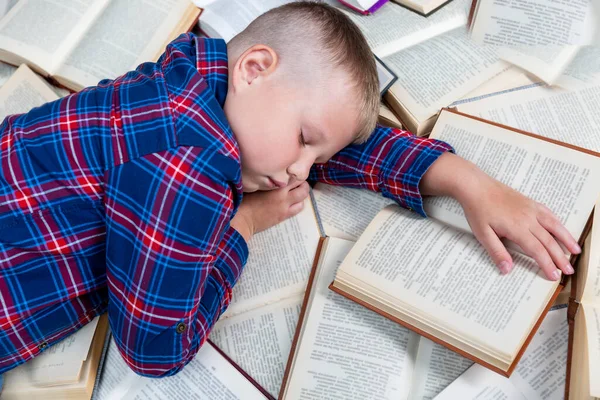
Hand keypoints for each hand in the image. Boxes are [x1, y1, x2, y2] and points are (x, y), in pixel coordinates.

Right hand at [230, 180, 309, 241]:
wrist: (242, 219)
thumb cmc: (244, 200)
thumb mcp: (254, 185)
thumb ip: (264, 179)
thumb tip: (270, 171)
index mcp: (274, 184)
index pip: (292, 173)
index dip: (294, 172)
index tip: (291, 172)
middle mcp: (282, 193)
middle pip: (302, 184)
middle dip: (301, 181)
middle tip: (297, 181)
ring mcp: (285, 205)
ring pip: (303, 195)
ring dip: (302, 192)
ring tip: (297, 191)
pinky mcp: (284, 215)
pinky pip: (299, 208)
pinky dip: (299, 203)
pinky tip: (293, 202)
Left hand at [421, 153, 580, 280]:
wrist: (476, 187)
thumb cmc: (478, 210)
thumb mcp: (482, 234)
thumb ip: (496, 252)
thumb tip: (507, 269)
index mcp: (517, 228)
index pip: (537, 250)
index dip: (547, 264)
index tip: (554, 275)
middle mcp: (528, 218)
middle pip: (549, 241)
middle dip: (560, 258)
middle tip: (568, 270)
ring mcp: (531, 209)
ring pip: (554, 226)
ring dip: (566, 239)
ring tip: (576, 251)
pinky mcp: (530, 202)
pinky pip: (549, 213)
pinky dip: (558, 223)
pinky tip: (562, 229)